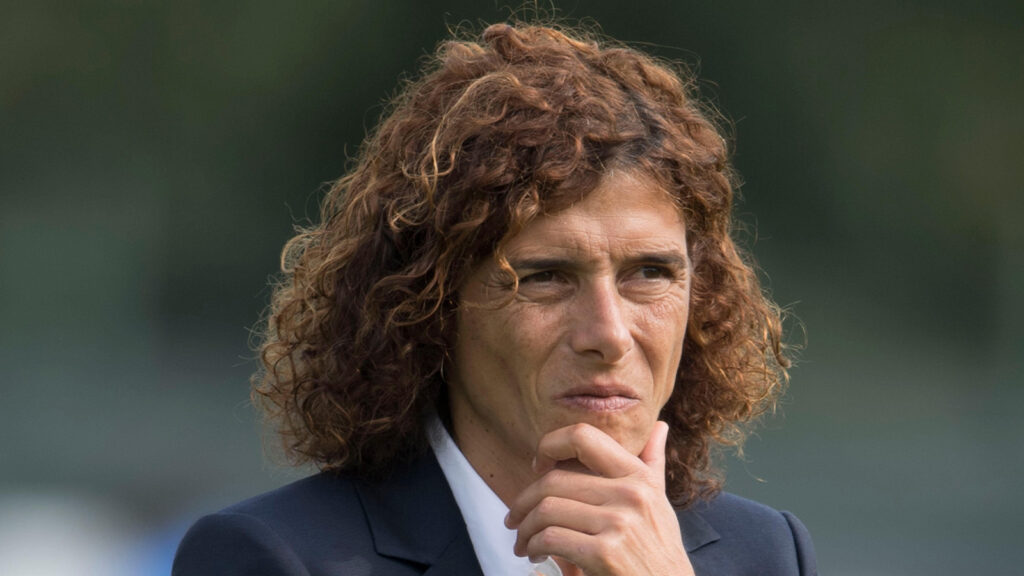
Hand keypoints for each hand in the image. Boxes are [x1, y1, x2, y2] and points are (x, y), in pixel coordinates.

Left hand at [505, 422, 694, 575]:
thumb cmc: (659, 553)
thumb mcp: (659, 505)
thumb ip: (653, 464)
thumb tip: (660, 426)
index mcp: (640, 477)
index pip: (583, 437)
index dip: (549, 446)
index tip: (538, 468)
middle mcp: (632, 494)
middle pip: (554, 481)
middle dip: (524, 502)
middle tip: (515, 519)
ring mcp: (620, 523)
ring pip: (546, 510)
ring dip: (525, 529)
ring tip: (523, 543)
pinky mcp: (605, 553)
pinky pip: (550, 538)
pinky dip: (533, 547)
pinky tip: (535, 556)